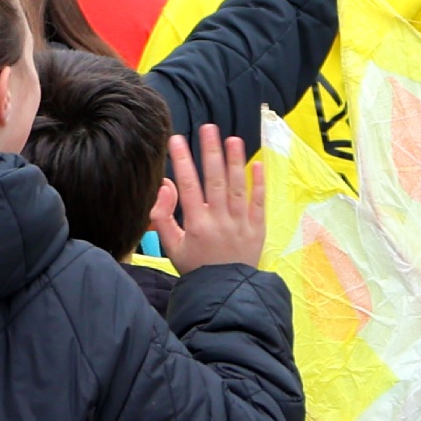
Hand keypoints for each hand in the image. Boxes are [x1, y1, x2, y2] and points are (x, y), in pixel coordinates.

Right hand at [154, 127, 266, 269]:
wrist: (224, 292)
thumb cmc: (196, 268)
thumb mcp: (173, 248)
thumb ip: (164, 220)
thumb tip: (162, 190)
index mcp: (197, 224)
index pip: (188, 186)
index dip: (182, 161)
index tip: (177, 139)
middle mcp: (219, 221)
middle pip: (215, 180)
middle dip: (211, 152)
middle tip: (208, 128)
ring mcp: (240, 223)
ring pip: (238, 187)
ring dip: (236, 161)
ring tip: (233, 139)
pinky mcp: (257, 228)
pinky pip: (259, 202)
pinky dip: (259, 183)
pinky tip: (257, 164)